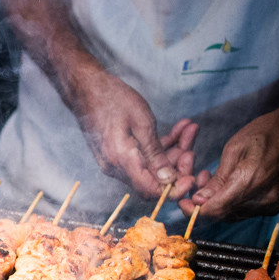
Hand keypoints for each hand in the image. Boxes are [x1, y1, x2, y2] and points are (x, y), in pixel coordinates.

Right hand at [72, 72, 179, 196]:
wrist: (86, 89)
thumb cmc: (112, 99)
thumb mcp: (141, 122)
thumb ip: (155, 153)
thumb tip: (169, 179)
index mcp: (121, 161)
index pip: (151, 191)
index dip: (174, 189)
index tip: (192, 177)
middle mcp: (115, 167)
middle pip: (153, 180)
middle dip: (177, 165)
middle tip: (191, 145)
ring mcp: (114, 162)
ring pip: (150, 167)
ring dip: (171, 152)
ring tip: (189, 129)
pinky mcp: (116, 155)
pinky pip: (141, 158)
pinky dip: (159, 147)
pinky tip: (176, 130)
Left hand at [177, 93, 278, 219]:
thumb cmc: (269, 131)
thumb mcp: (236, 147)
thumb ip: (218, 179)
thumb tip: (200, 200)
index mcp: (252, 180)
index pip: (217, 209)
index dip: (195, 210)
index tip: (183, 202)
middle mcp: (264, 198)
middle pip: (224, 215)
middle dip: (204, 204)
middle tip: (196, 185)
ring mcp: (273, 203)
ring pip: (234, 214)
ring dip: (218, 203)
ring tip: (210, 180)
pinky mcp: (277, 204)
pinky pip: (246, 210)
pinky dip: (232, 202)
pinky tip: (228, 185)